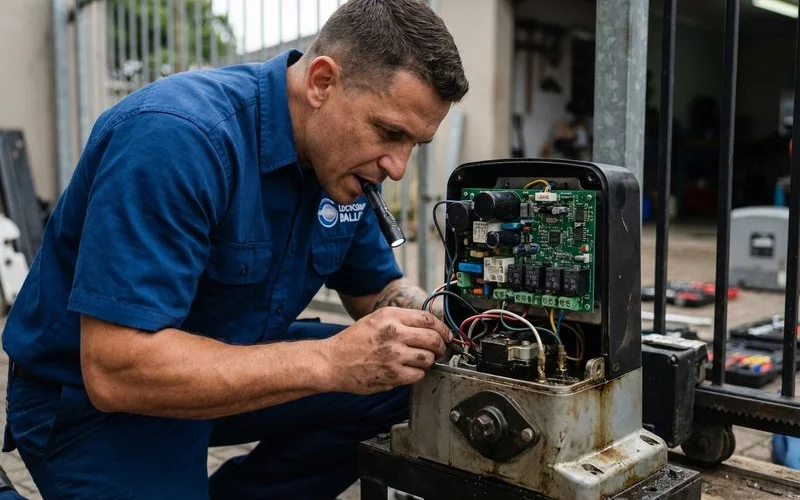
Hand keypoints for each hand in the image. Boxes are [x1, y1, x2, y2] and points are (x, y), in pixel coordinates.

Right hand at [318, 307, 452, 394]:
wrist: (332, 361)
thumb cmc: (353, 341)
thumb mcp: (376, 319)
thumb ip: (401, 320)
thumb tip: (429, 326)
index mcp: (390, 316)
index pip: (428, 319)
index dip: (442, 328)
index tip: (446, 334)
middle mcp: (394, 333)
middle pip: (433, 338)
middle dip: (441, 346)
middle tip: (439, 350)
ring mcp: (394, 354)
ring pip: (428, 358)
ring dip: (428, 361)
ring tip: (419, 360)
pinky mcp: (392, 374)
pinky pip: (418, 374)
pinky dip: (417, 374)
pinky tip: (409, 370)